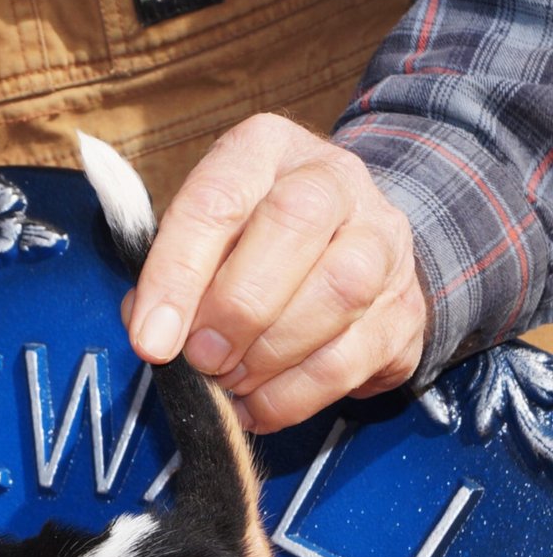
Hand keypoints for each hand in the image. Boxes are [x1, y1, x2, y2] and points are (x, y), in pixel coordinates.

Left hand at [126, 113, 426, 433]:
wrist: (342, 253)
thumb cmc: (246, 247)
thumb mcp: (197, 242)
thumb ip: (167, 278)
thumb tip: (157, 336)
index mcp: (265, 152)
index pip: (218, 199)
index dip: (178, 274)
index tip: (151, 340)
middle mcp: (335, 180)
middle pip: (294, 224)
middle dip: (237, 309)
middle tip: (201, 359)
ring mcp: (383, 241)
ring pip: (338, 292)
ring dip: (268, 356)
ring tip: (229, 381)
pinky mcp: (405, 308)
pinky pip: (351, 359)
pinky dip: (292, 396)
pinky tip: (257, 405)